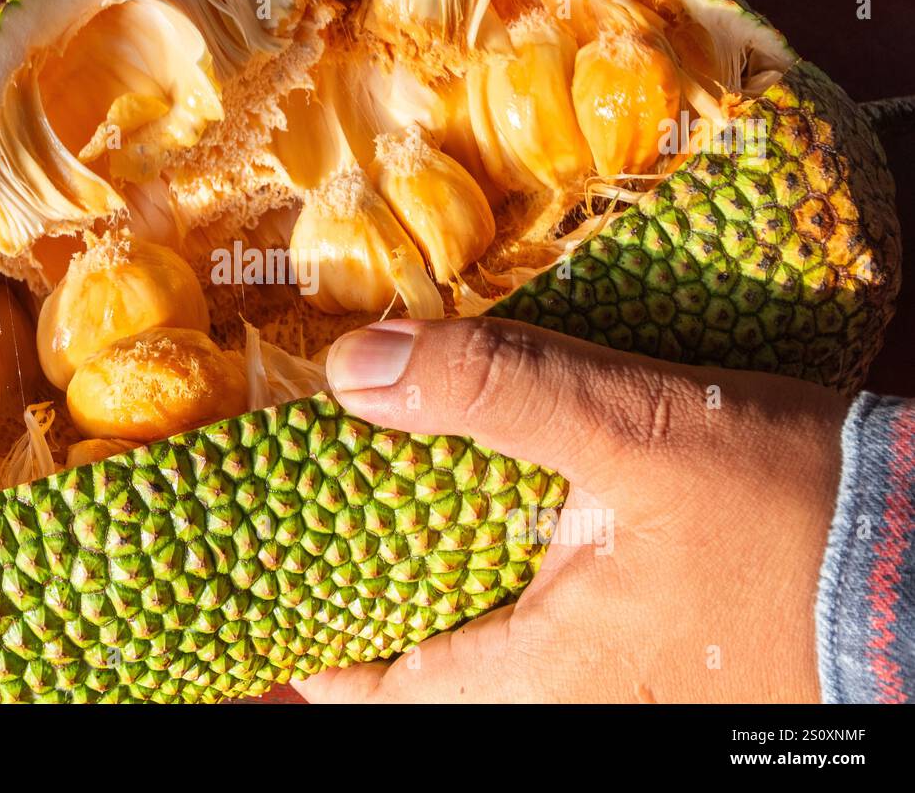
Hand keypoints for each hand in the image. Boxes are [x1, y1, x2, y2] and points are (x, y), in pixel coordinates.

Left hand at [297, 317, 845, 701]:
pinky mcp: (667, 646)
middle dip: (374, 623)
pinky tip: (502, 523)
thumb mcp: (639, 435)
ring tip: (392, 532)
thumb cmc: (797, 516)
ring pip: (499, 652)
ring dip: (440, 599)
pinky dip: (506, 583)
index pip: (391, 694)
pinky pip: (555, 630)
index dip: (317, 664)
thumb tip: (356, 366)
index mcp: (548, 676)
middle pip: (439, 677)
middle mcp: (580, 697)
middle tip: (316, 560)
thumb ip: (497, 395)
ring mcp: (628, 681)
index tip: (267, 619)